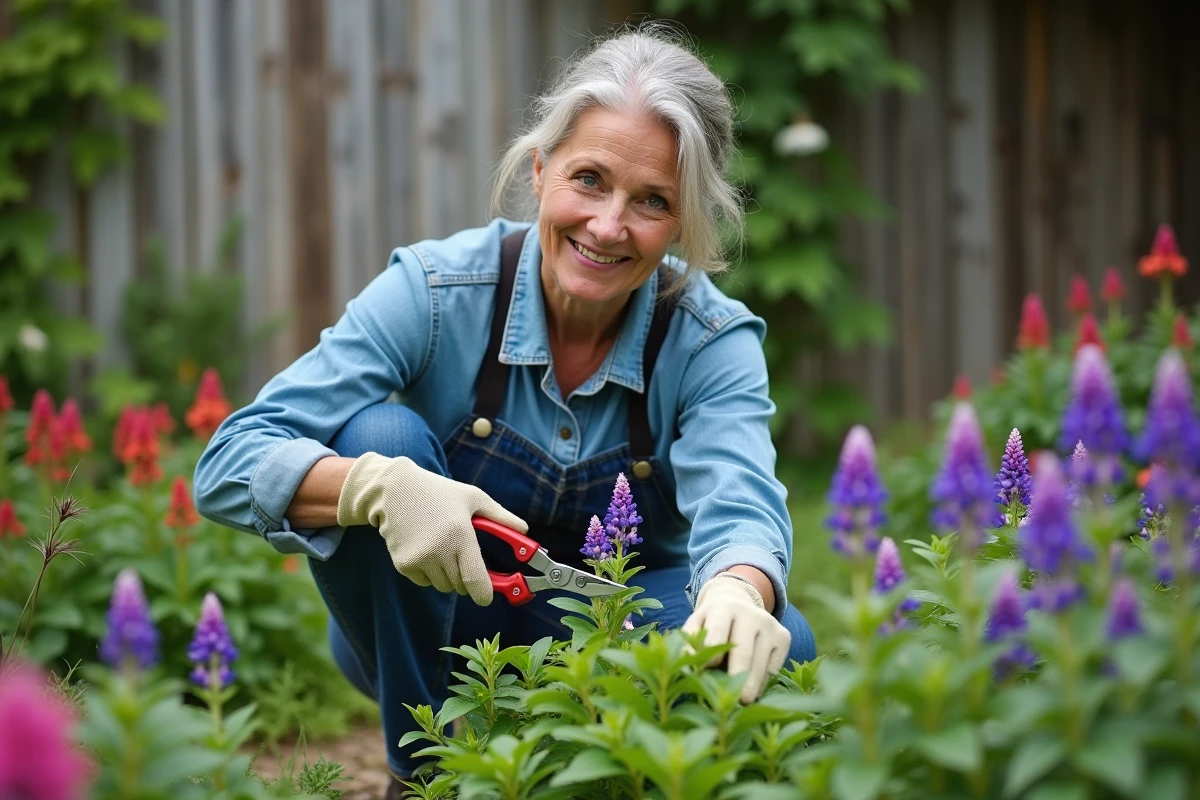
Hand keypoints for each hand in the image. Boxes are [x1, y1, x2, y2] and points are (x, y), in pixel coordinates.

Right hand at [336, 452, 526, 605]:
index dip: (484, 595)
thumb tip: (525, 531)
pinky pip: (424, 582)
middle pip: (461, 586)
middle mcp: (439, 551)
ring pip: (443, 586)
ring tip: (442, 547)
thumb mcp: (473, 498)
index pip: (475, 581)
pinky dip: (429, 573)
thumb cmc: (438, 492)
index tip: (487, 597)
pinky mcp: (403, 565)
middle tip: (462, 556)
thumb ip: (501, 517)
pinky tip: (425, 549)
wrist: (393, 490)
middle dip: (467, 578)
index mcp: (460, 535)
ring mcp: (419, 560)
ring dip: (448, 575)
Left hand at [682, 572, 790, 702]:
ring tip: (745, 702)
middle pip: (744, 650)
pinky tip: (753, 688)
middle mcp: (750, 613)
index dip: (713, 651)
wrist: (737, 605)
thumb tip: (687, 659)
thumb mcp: (697, 626)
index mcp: (723, 608)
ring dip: (753, 684)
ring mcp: (770, 624)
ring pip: (762, 661)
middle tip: (738, 700)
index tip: (709, 668)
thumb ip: (690, 642)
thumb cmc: (711, 624)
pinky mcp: (784, 636)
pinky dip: (763, 681)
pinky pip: (774, 666)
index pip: (718, 631)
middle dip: (739, 675)